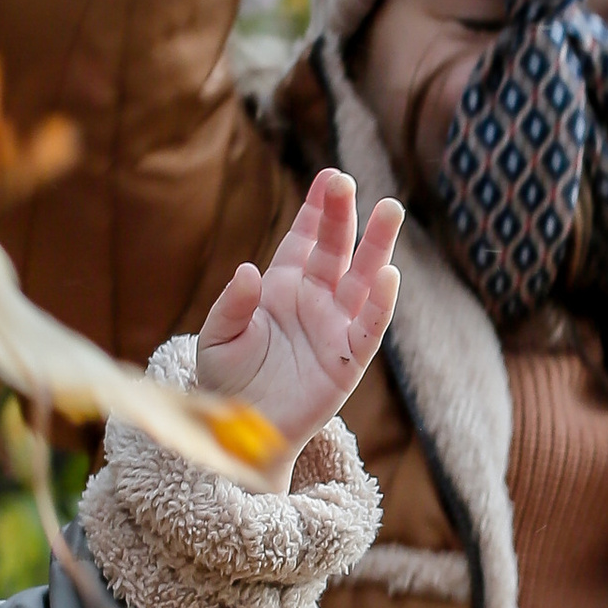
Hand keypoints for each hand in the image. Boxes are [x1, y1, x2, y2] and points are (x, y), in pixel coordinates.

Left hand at [197, 169, 400, 482]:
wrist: (241, 429)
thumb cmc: (227, 379)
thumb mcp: (217, 338)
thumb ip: (232, 305)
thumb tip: (248, 272)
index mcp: (283, 285)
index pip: (304, 238)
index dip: (316, 208)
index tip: (327, 178)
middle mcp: (315, 299)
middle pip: (336, 248)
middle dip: (342, 214)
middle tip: (346, 181)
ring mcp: (335, 327)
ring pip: (363, 278)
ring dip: (377, 246)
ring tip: (390, 210)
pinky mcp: (348, 360)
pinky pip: (370, 327)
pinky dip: (381, 303)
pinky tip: (389, 274)